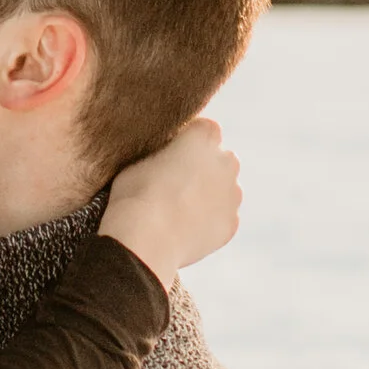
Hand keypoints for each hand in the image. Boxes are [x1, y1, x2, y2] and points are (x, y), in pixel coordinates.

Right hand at [101, 117, 241, 292]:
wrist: (147, 240)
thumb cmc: (136, 195)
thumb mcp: (137, 161)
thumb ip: (159, 155)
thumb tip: (161, 162)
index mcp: (202, 138)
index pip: (204, 128)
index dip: (188, 139)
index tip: (173, 152)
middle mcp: (225, 162)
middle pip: (220, 158)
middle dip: (204, 166)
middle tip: (176, 182)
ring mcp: (232, 195)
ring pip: (225, 188)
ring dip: (210, 194)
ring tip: (179, 209)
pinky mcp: (231, 224)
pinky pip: (223, 217)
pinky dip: (210, 221)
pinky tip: (186, 228)